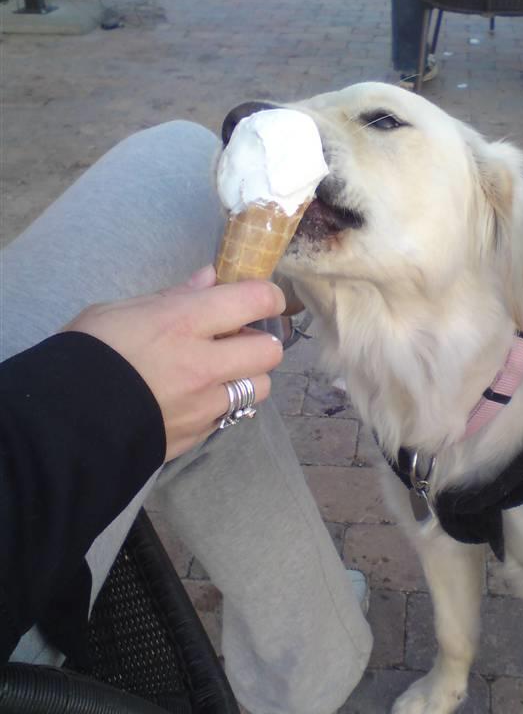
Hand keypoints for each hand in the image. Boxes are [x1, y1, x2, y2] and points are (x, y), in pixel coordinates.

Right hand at [65, 265, 284, 460]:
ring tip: (221, 373)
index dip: (267, 296)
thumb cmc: (86, 354)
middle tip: (238, 340)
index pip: (254, 301)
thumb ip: (173, 295)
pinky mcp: (198, 435)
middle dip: (262, 341)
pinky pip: (229, 416)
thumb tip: (209, 279)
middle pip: (270, 351)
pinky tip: (196, 399)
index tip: (263, 297)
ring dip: (248, 377)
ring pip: (259, 388)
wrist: (62, 422)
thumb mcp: (120, 310)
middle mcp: (204, 364)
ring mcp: (204, 404)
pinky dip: (222, 405)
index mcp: (184, 322)